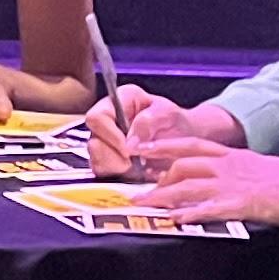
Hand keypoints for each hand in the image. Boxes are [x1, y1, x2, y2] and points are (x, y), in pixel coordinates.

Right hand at [86, 85, 239, 178]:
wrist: (185, 140)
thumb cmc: (176, 122)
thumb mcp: (168, 114)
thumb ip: (148, 121)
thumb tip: (129, 143)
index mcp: (117, 101)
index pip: (97, 117)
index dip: (109, 135)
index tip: (128, 149)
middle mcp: (106, 122)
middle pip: (93, 142)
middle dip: (114, 156)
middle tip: (135, 162)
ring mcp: (105, 143)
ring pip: (96, 161)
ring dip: (117, 168)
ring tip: (138, 168)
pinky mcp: (108, 162)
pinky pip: (103, 174)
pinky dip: (119, 177)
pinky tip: (136, 174)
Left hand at [119, 143, 278, 231]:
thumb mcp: (262, 170)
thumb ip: (239, 173)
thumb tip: (222, 183)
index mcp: (234, 156)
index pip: (191, 145)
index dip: (163, 147)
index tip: (141, 150)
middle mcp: (229, 166)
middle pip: (183, 165)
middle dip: (156, 177)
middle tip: (137, 190)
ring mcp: (235, 184)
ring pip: (189, 186)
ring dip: (163, 196)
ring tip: (144, 206)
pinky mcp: (243, 204)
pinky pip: (210, 209)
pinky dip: (190, 213)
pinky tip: (175, 220)